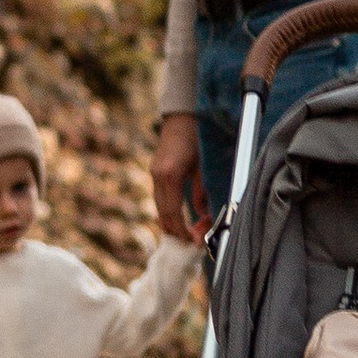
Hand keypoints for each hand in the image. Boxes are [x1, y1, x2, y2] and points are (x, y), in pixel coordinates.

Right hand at [152, 113, 205, 241]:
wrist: (182, 116)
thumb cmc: (197, 138)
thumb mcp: (203, 167)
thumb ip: (201, 193)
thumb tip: (203, 215)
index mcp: (171, 175)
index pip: (173, 212)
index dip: (182, 229)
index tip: (191, 240)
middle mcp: (158, 176)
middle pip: (163, 212)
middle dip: (175, 229)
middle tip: (188, 241)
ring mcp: (154, 173)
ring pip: (158, 206)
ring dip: (169, 221)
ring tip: (182, 233)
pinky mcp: (155, 171)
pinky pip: (158, 196)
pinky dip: (166, 209)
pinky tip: (174, 217)